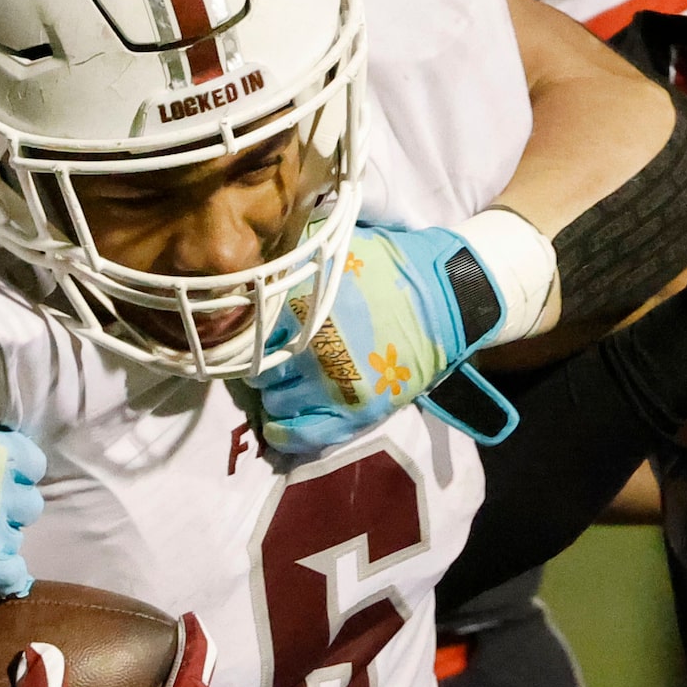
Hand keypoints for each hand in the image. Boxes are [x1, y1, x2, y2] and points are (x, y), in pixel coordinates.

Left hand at [251, 222, 508, 453]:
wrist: (443, 298)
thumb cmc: (386, 268)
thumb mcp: (334, 251)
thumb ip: (292, 259)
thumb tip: (251, 265)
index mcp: (301, 307)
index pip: (246, 334)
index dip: (243, 336)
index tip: (246, 336)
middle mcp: (310, 349)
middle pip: (255, 370)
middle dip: (258, 365)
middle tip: (270, 359)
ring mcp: (332, 385)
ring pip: (273, 403)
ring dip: (274, 394)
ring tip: (285, 383)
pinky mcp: (355, 413)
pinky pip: (301, 435)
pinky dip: (282, 432)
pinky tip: (278, 424)